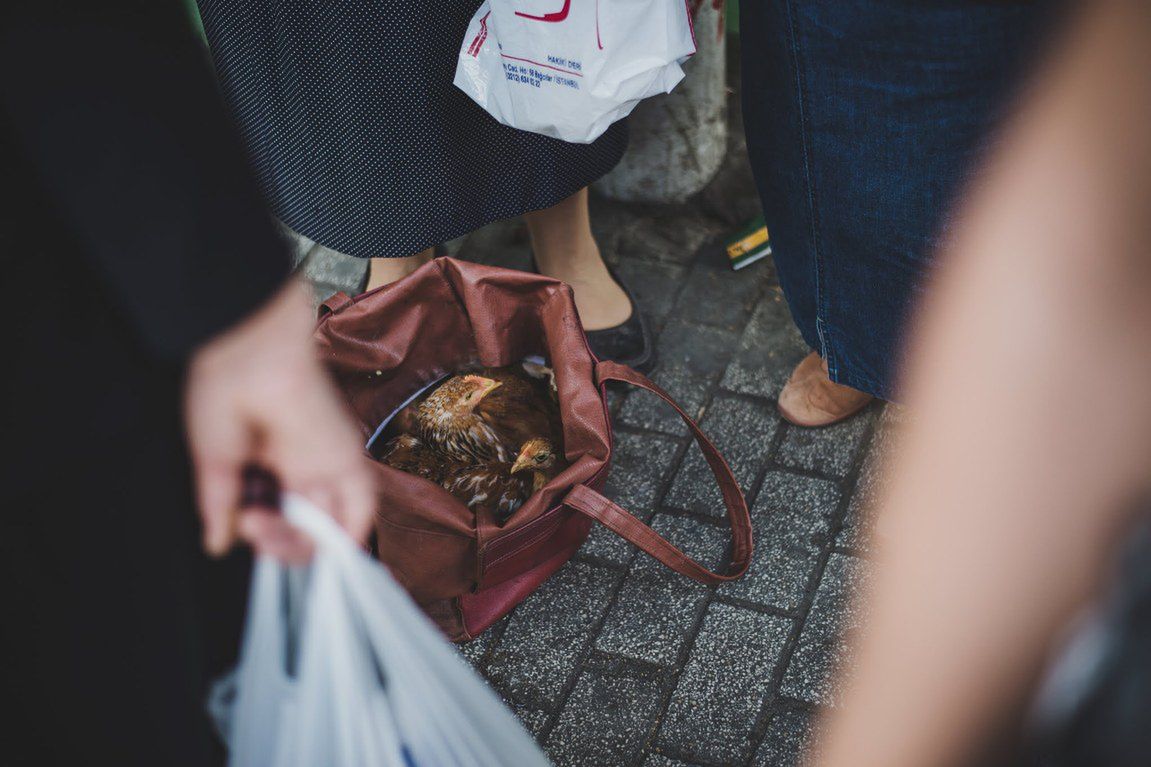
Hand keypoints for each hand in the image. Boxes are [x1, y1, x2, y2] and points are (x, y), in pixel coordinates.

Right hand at [184, 279, 373, 562]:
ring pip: (326, 524)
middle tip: (250, 525)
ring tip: (266, 527)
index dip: (261, 534)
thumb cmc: (224, 391)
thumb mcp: (215, 460)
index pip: (274, 515)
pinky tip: (334, 551)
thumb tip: (217, 544)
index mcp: (267, 462)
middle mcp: (299, 465)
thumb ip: (220, 505)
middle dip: (276, 541)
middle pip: (301, 526)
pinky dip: (351, 533)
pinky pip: (360, 505)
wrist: (250, 351)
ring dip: (300, 544)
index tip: (241, 528)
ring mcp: (324, 462)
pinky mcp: (346, 457)